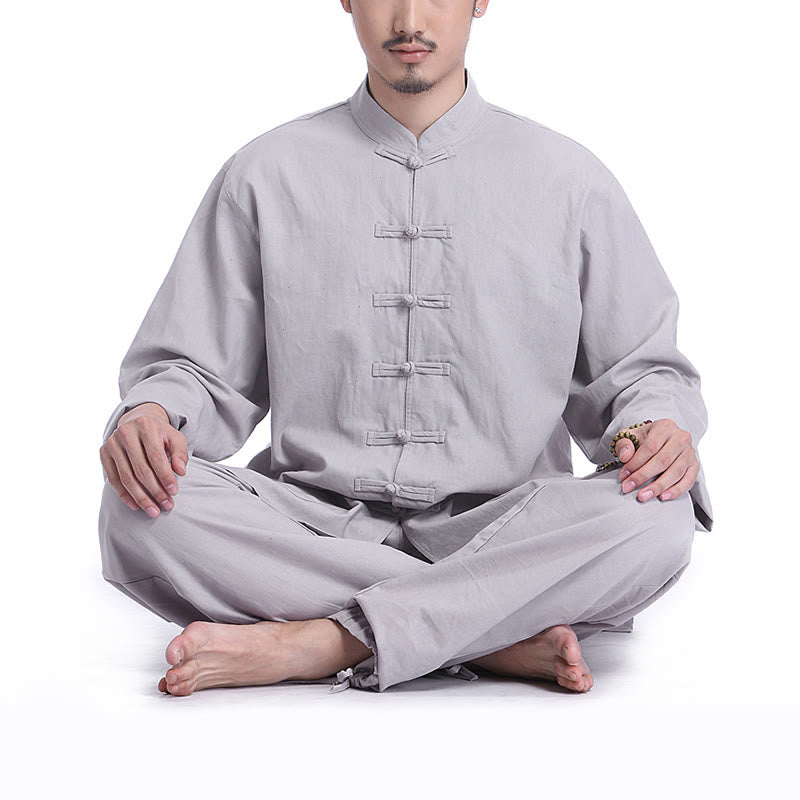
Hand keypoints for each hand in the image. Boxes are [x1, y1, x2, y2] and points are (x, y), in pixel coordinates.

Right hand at [99, 402, 187, 516]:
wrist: (137, 421)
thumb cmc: (160, 433)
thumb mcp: (175, 438)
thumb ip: (180, 453)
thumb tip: (181, 471)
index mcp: (146, 426)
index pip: (156, 457)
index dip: (165, 476)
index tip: (174, 492)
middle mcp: (126, 433)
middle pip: (141, 469)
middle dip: (155, 491)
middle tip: (166, 505)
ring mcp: (112, 443)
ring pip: (126, 477)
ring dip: (140, 497)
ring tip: (153, 510)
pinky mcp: (103, 453)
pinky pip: (113, 479)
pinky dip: (125, 495)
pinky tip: (136, 506)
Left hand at [615, 418, 698, 502]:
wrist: (659, 440)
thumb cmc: (644, 439)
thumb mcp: (630, 436)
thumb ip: (624, 444)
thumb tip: (625, 456)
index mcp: (665, 426)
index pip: (650, 446)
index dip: (635, 463)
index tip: (623, 475)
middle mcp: (681, 437)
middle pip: (663, 460)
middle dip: (643, 476)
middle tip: (628, 487)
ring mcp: (690, 452)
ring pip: (676, 472)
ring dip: (658, 486)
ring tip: (643, 495)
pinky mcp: (695, 465)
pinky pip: (688, 480)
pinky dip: (676, 490)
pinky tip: (663, 496)